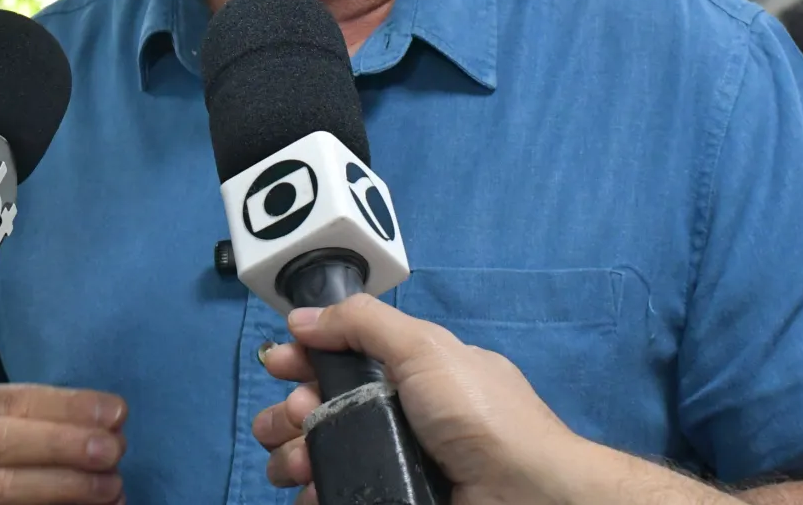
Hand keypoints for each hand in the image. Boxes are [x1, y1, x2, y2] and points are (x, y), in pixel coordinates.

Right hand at [0, 383, 128, 504]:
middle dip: (61, 444)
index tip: (116, 413)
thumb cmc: (6, 456)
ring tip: (111, 487)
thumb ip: (58, 424)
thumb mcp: (20, 429)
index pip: (13, 400)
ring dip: (62, 486)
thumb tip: (114, 425)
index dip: (67, 406)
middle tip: (112, 451)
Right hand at [254, 295, 578, 504]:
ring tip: (295, 463)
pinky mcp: (388, 499)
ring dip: (292, 454)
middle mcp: (397, 416)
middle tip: (292, 419)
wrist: (524, 494)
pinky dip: (313, 493)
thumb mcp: (425, 348)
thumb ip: (363, 324)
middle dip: (290, 410)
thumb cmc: (480, 415)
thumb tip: (302, 317)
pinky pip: (337, 493)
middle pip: (322, 409)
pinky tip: (311, 491)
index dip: (305, 357)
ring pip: (320, 455)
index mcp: (409, 372)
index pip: (343, 357)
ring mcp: (392, 462)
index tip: (278, 363)